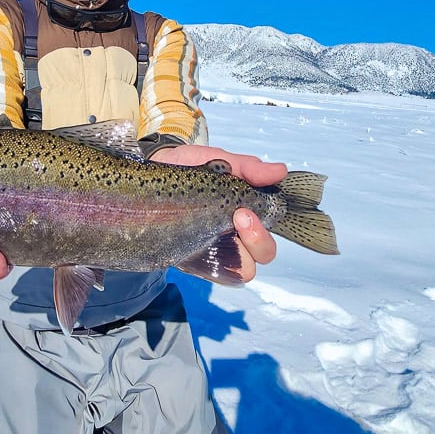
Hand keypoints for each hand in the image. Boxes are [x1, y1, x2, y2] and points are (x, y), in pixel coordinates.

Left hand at [149, 144, 285, 281]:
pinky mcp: (192, 257)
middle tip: (239, 216)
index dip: (266, 228)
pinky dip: (213, 266)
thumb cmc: (190, 166)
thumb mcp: (220, 160)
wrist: (154, 167)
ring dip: (241, 255)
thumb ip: (249, 168)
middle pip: (263, 255)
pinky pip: (212, 273)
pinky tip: (199, 245)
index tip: (247, 208)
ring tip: (220, 228)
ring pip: (245, 270)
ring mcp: (214, 248)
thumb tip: (280, 171)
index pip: (270, 231)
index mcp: (246, 214)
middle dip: (259, 240)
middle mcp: (234, 235)